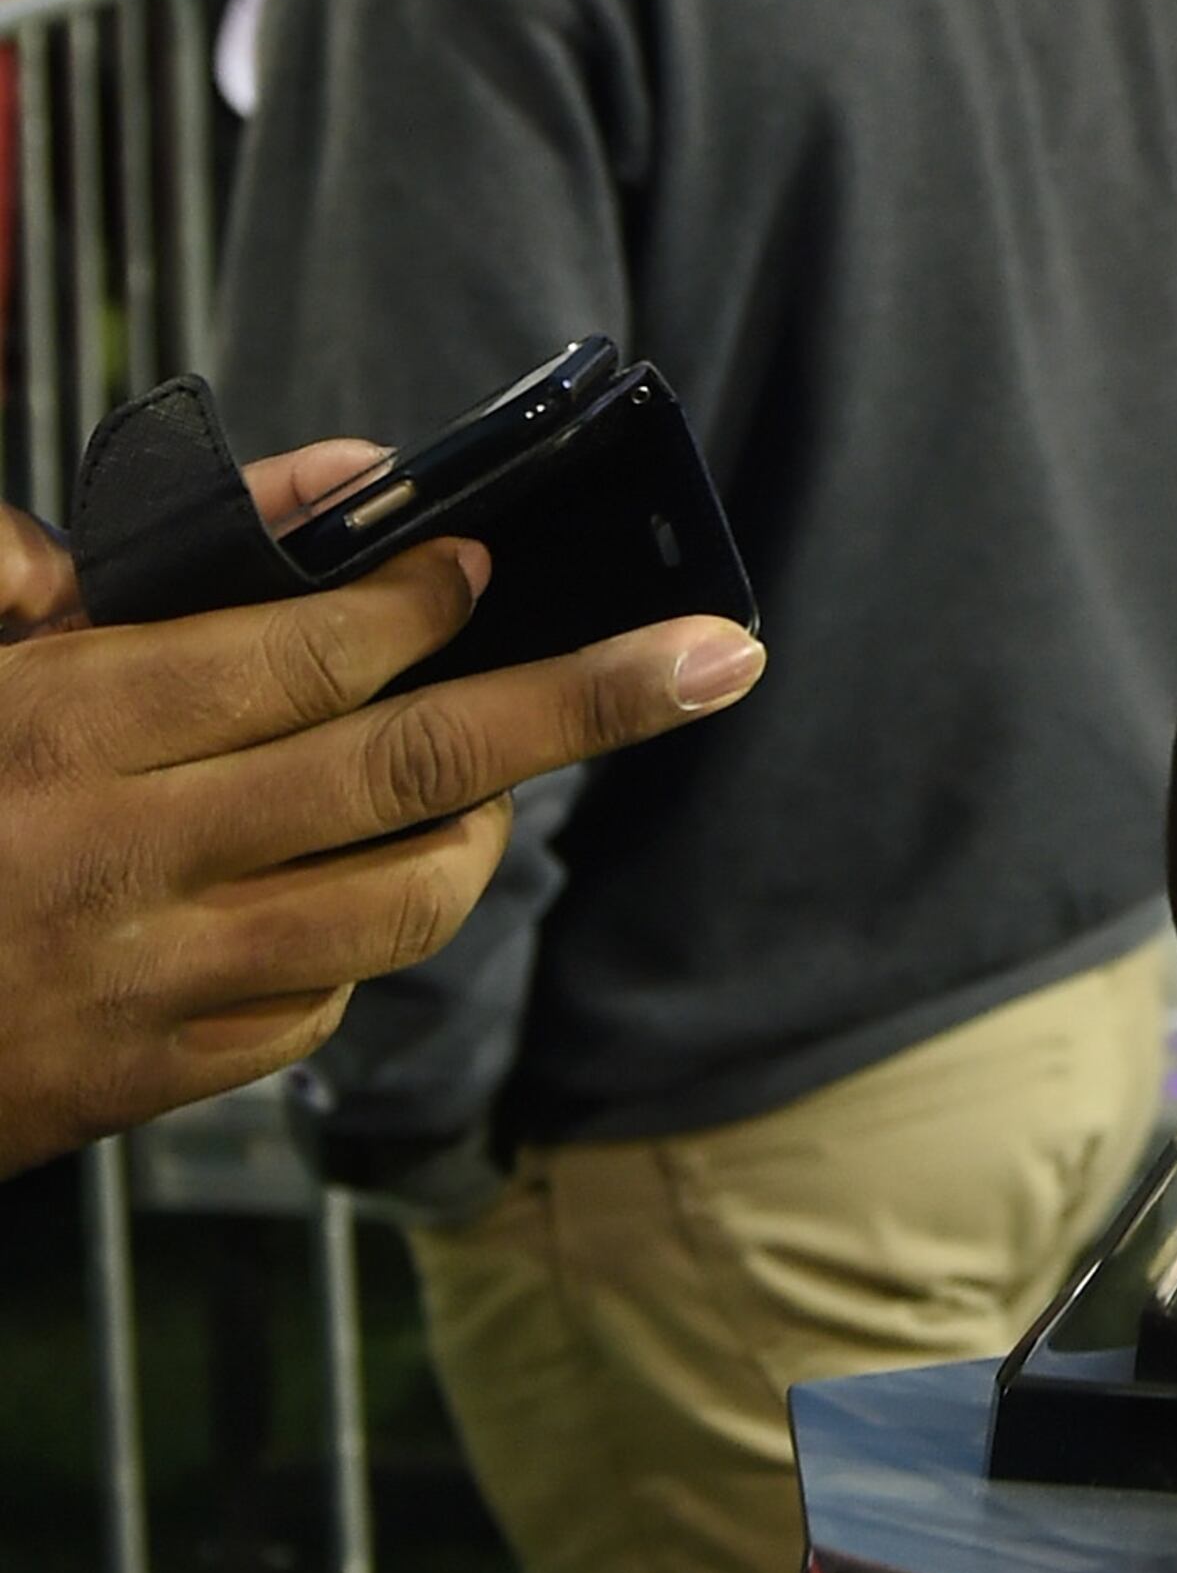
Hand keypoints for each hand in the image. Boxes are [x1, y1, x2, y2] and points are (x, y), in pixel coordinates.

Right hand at [0, 527, 763, 1182]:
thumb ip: (104, 568)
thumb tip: (317, 487)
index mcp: (64, 725)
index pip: (313, 651)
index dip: (424, 601)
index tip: (489, 563)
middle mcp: (124, 856)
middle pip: (415, 766)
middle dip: (589, 703)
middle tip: (715, 656)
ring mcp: (144, 985)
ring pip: (400, 902)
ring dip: (473, 831)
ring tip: (490, 780)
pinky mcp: (144, 1084)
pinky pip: (316, 1000)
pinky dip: (358, 940)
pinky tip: (342, 889)